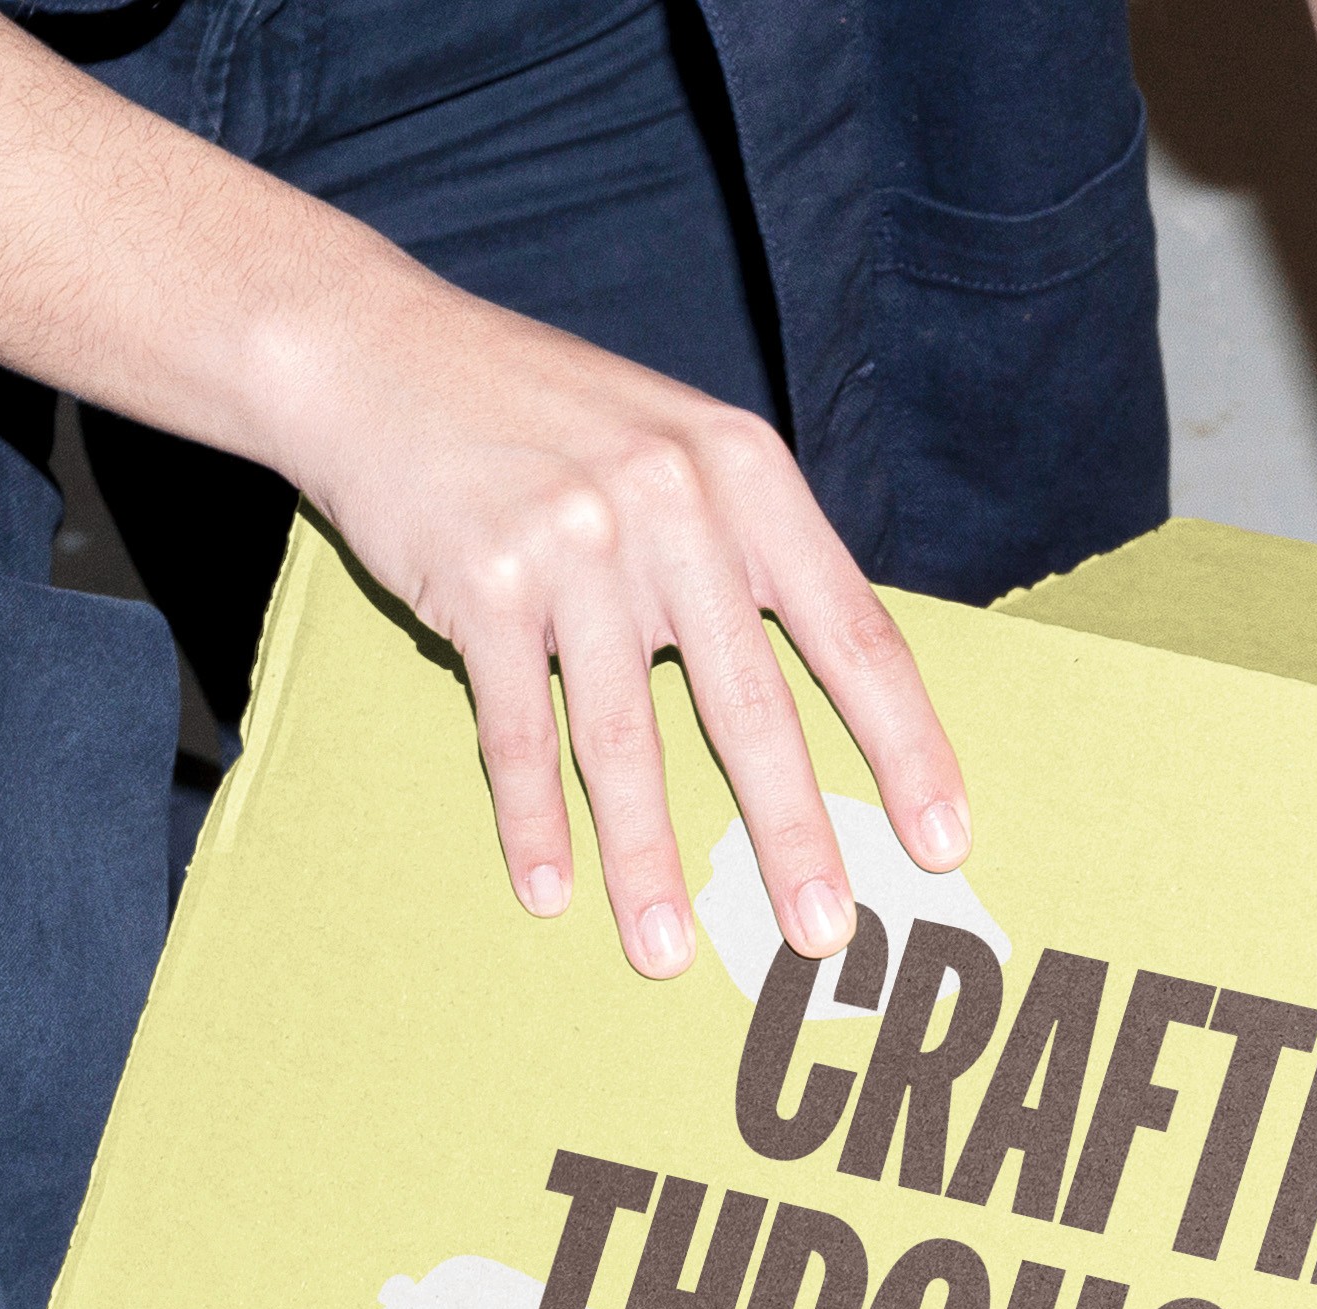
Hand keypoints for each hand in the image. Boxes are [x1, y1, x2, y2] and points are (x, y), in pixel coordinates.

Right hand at [257, 271, 968, 977]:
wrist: (375, 349)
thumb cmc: (542, 412)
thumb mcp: (677, 443)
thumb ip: (748, 545)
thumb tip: (830, 680)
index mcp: (747, 472)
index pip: (853, 633)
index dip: (904, 747)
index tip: (941, 839)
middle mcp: (673, 503)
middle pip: (751, 704)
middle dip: (793, 832)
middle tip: (824, 932)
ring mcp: (574, 541)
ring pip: (626, 736)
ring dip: (647, 860)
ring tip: (668, 951)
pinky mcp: (482, 579)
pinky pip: (519, 728)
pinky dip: (534, 819)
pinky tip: (550, 889)